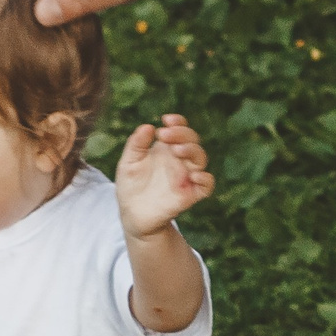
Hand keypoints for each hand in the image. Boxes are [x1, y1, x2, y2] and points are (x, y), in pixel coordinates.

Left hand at [116, 115, 213, 235]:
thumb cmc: (130, 186)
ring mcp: (186, 177)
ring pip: (201, 159)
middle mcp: (179, 161)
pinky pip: (207, 185)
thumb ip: (136, 144)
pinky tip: (193, 175)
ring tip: (176, 150)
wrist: (132, 215)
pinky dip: (205, 178)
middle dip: (182, 133)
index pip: (180, 130)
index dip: (178, 122)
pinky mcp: (190, 195)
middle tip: (164, 135)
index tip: (166, 120)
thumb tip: (148, 126)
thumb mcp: (128, 162)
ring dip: (192, 150)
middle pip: (192, 141)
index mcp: (166, 149)